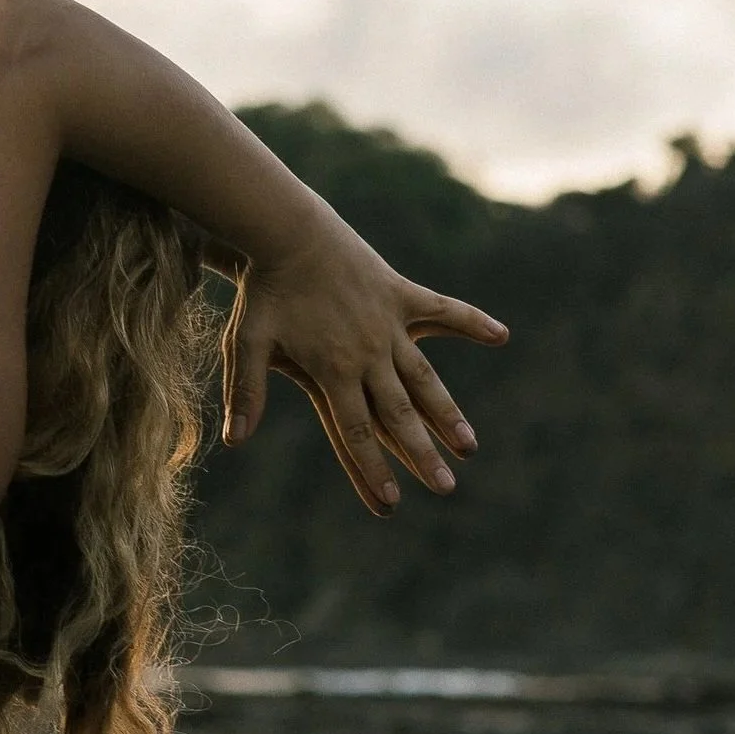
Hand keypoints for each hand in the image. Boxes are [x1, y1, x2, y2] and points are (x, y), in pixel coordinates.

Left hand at [220, 205, 507, 517]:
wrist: (287, 231)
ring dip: (448, 413)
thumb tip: (233, 441)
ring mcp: (389, 324)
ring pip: (425, 378)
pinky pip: (443, 310)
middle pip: (398, 414)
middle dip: (422, 454)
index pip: (354, 431)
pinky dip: (471, 322)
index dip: (372, 469)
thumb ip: (244, 391)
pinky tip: (501, 336)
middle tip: (446, 488)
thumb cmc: (263, 290)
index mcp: (332, 369)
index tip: (391, 503)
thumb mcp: (244, 342)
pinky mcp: (401, 294)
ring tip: (469, 445)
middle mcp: (367, 353)